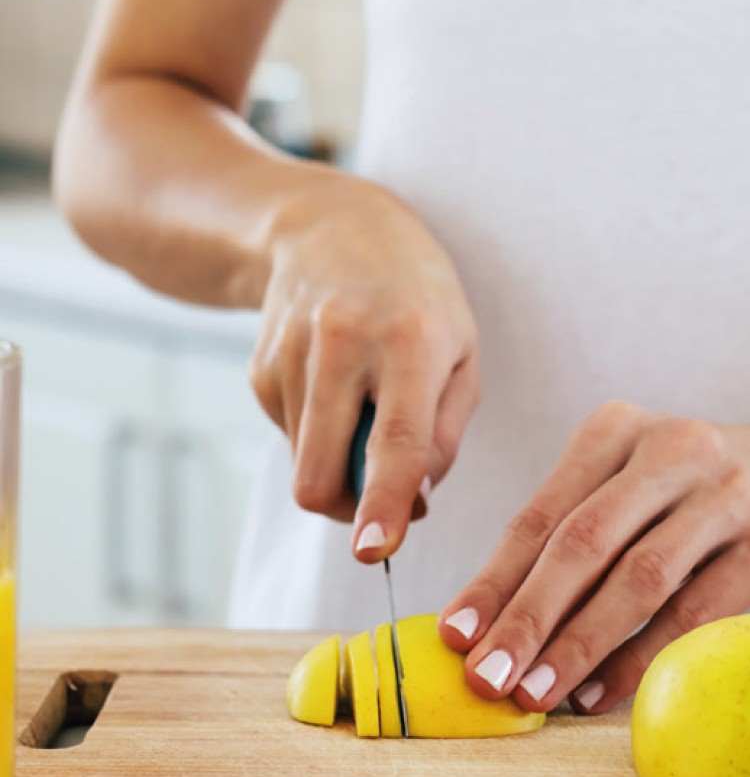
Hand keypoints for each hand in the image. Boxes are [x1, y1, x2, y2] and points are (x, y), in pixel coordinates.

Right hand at [250, 178, 479, 557]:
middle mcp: (344, 345)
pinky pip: (291, 438)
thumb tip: (415, 505)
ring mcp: (292, 355)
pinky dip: (318, 434)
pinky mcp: (260, 368)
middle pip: (321, 468)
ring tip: (367, 414)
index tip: (376, 549)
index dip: (384, 502)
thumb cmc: (418, 299)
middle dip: (348, 511)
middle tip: (381, 507)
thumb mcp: (462, 352)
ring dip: (339, 467)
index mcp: (410, 342)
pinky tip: (336, 387)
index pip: (395, 440)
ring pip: (304, 463)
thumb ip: (446, 434)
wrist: (330, 227)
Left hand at [438, 403, 749, 712]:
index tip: (456, 637)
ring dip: (581, 643)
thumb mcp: (631, 484)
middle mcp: (676, 449)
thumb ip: (569, 535)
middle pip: (585, 541)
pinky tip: (604, 691)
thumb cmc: (694, 493)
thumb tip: (485, 626)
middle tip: (486, 677)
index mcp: (619, 429)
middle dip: (528, 616)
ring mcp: (731, 493)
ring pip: (640, 577)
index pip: (543, 513)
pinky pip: (697, 610)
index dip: (495, 578)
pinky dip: (643, 656)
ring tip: (537, 694)